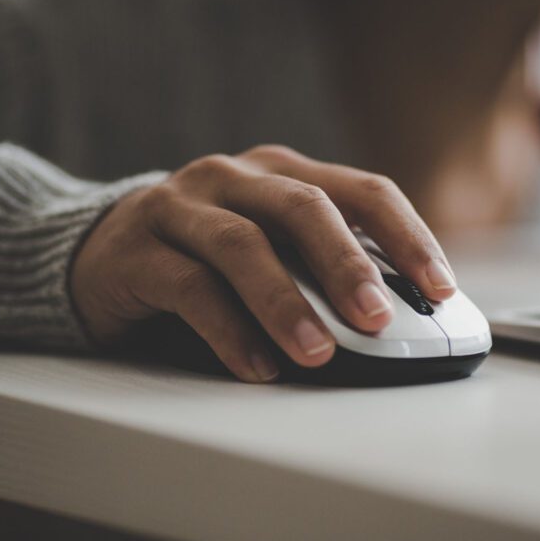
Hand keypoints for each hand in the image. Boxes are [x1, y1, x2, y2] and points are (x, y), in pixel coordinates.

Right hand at [70, 146, 457, 381]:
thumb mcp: (273, 250)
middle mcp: (235, 177)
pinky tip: (258, 366)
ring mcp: (181, 206)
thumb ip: (322, 272)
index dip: (407, 236)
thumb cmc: (207, 256)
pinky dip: (229, 331)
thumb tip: (395, 327)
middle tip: (379, 319)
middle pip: (303, 207)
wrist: (99, 254)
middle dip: (348, 265)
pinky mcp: (136, 248)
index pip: (362, 191)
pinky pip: (190, 288)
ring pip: (243, 245)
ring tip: (319, 353)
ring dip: (286, 303)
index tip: (441, 287)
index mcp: (284, 174)